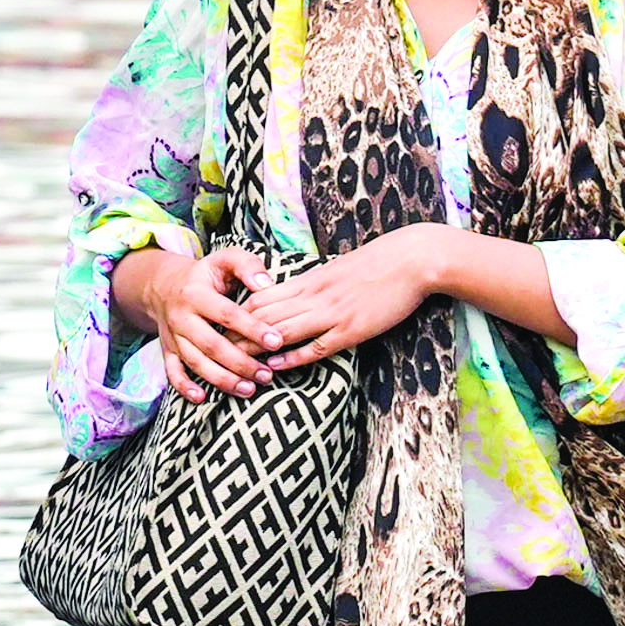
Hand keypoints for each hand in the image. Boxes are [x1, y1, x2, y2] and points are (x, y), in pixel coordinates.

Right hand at [117, 243, 277, 399]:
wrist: (163, 285)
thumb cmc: (205, 274)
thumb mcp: (224, 259)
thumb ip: (247, 265)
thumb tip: (267, 283)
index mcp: (196, 293)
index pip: (228, 314)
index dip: (252, 329)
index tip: (276, 341)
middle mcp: (182, 317)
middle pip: (212, 344)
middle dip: (241, 362)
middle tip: (267, 374)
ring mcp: (173, 336)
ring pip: (196, 362)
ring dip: (222, 379)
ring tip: (249, 389)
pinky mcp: (168, 350)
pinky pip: (173, 372)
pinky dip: (184, 387)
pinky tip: (202, 398)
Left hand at [239, 227, 445, 372]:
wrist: (411, 259)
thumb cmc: (379, 263)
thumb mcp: (338, 270)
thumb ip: (316, 283)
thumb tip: (297, 293)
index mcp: (309, 279)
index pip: (261, 296)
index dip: (237, 313)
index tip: (219, 327)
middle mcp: (314, 296)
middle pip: (263, 315)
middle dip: (236, 333)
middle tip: (213, 349)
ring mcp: (332, 313)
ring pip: (282, 330)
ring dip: (256, 348)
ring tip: (234, 363)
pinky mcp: (351, 329)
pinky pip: (316, 346)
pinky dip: (293, 357)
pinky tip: (276, 366)